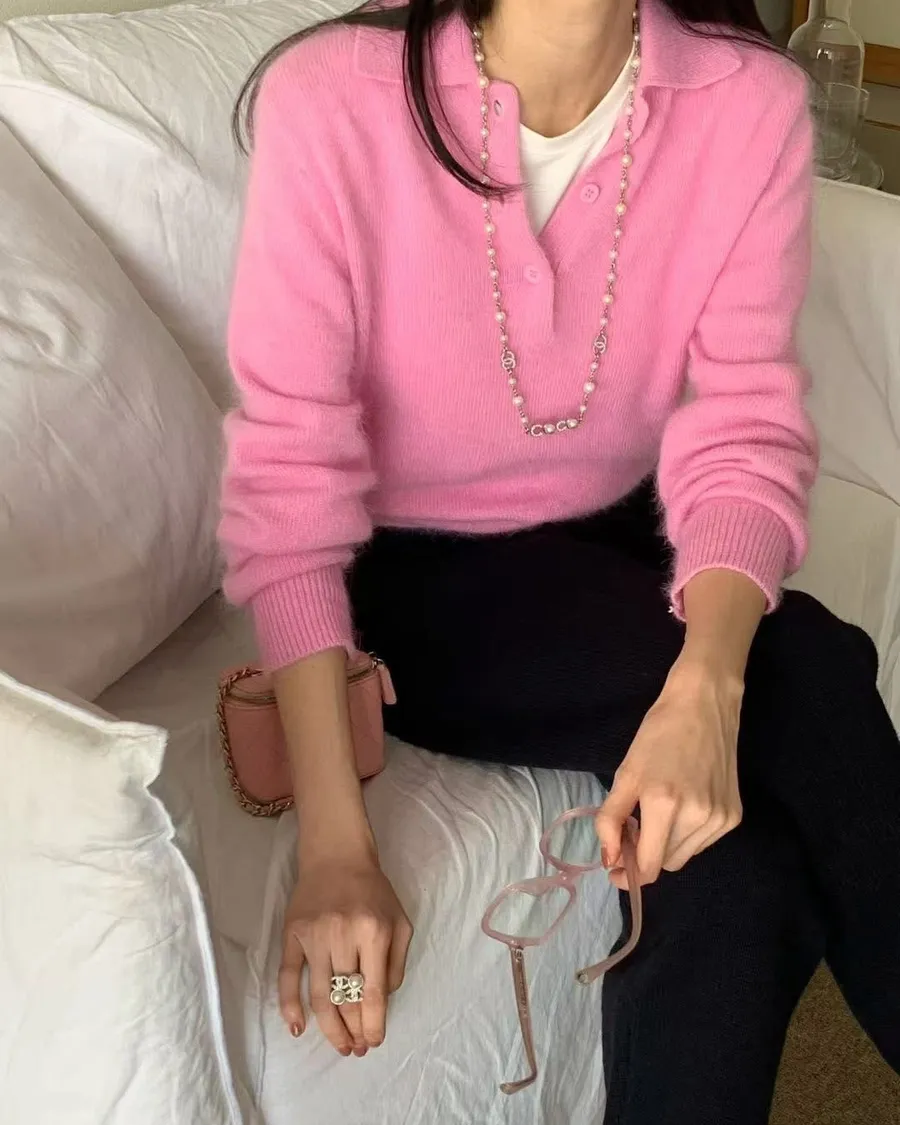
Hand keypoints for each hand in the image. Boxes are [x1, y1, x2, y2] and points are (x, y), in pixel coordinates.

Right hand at [278, 855, 412, 1056]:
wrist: (336, 855)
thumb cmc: (373, 890)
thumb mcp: (400, 921)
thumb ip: (397, 962)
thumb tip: (383, 1000)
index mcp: (375, 933)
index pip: (373, 993)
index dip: (373, 1024)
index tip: (374, 1041)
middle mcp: (343, 936)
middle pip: (346, 999)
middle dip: (353, 1031)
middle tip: (357, 1049)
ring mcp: (314, 936)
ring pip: (319, 995)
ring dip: (329, 1028)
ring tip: (340, 1046)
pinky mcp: (292, 934)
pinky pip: (287, 976)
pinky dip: (289, 1005)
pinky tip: (297, 1028)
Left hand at [596, 658, 743, 888]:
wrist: (703, 704)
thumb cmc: (658, 734)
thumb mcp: (625, 774)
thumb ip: (610, 820)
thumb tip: (608, 860)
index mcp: (665, 805)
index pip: (650, 867)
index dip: (629, 875)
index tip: (614, 867)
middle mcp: (698, 817)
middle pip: (666, 863)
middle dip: (645, 853)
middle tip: (634, 826)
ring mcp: (721, 818)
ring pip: (684, 855)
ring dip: (666, 844)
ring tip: (659, 811)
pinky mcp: (735, 815)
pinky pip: (702, 842)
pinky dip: (687, 834)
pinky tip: (683, 805)